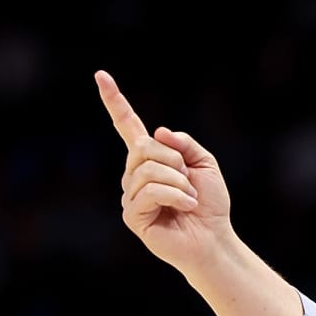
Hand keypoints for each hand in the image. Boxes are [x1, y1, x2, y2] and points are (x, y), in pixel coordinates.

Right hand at [95, 70, 232, 271]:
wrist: (213, 239)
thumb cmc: (209, 205)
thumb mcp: (205, 164)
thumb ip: (185, 143)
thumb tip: (158, 132)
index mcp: (150, 159)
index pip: (128, 127)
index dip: (115, 102)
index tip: (101, 76)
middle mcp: (134, 175)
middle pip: (143, 147)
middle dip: (173, 160)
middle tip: (190, 181)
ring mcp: (130, 195)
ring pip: (147, 169)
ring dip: (178, 182)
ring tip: (189, 200)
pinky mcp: (132, 215)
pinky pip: (149, 191)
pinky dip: (174, 196)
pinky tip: (186, 207)